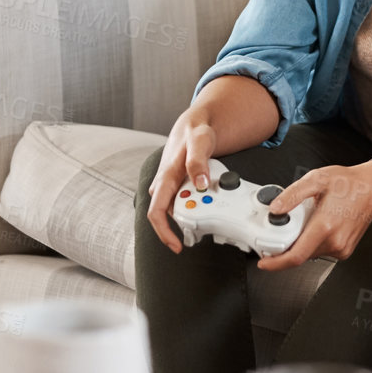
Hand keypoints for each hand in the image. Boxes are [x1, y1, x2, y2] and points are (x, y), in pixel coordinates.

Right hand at [144, 104, 224, 252]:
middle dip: (189, 224)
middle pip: (172, 215)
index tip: (176, 245)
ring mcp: (171, 188)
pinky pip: (187, 202)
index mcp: (166, 179)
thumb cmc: (194, 133)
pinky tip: (211, 202)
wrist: (193, 126)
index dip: (164, 233)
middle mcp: (164, 186)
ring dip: (196, 214)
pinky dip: (199, 205)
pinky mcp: (179, 187)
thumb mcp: (200, 142)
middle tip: (211, 226)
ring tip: (216, 210)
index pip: (156, 213)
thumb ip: (198, 162)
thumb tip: (199, 184)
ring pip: (181, 209)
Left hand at [257, 160, 371, 271]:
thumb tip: (275, 208)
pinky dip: (314, 242)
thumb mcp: (317, 179)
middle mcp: (335, 241)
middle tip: (289, 226)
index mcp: (326, 226)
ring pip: (311, 253)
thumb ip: (293, 194)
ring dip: (302, 242)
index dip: (276, 263)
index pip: (296, 256)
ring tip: (310, 219)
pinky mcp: (345, 250)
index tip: (264, 262)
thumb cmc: (350, 183)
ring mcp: (342, 248)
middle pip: (301, 255)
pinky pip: (322, 251)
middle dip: (288, 245)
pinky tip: (320, 224)